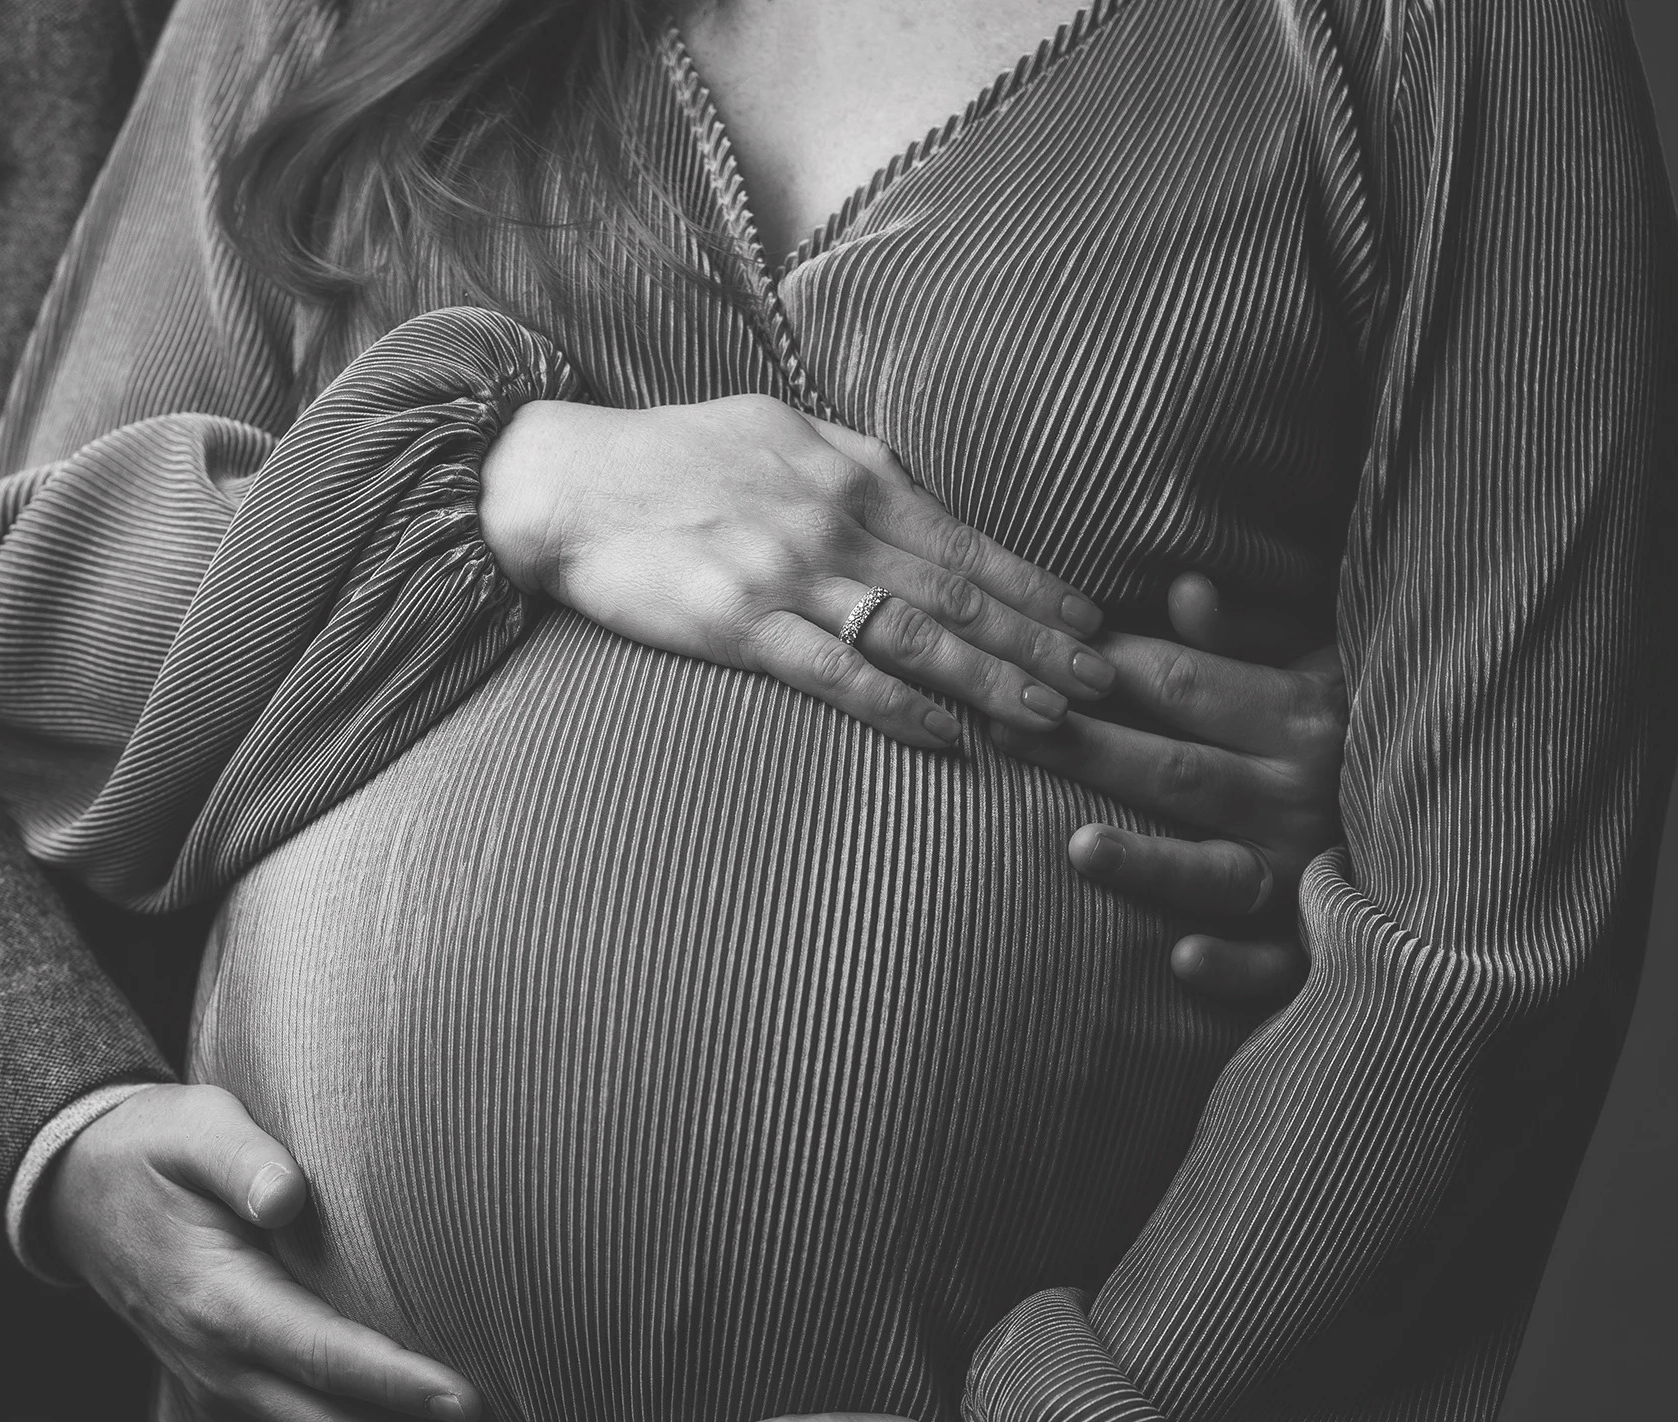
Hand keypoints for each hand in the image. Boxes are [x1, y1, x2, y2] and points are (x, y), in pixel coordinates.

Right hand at [46, 1083, 516, 1421]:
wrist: (83, 1198)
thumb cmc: (159, 1152)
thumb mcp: (193, 1128)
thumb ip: (241, 1158)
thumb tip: (286, 1195)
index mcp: (218, 1301)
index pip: (320, 1355)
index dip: (396, 1385)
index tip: (470, 1401)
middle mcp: (220, 1371)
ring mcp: (222, 1405)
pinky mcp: (231, 1418)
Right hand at [479, 396, 1111, 750]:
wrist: (566, 484)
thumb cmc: (667, 456)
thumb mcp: (775, 429)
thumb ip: (848, 462)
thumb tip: (908, 486)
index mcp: (852, 473)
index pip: (969, 541)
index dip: (1040, 586)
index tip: (1095, 622)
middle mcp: (836, 522)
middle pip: (963, 594)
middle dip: (1045, 641)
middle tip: (1111, 681)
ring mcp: (790, 575)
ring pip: (918, 636)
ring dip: (994, 681)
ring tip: (1055, 717)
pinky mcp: (740, 624)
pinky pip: (838, 674)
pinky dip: (899, 706)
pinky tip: (947, 736)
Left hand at [996, 573, 1346, 1008]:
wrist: (1471, 811)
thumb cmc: (1367, 728)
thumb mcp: (1324, 665)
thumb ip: (1247, 638)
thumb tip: (1183, 588)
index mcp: (1304, 714)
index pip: (1184, 686)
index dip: (1106, 669)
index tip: (1031, 656)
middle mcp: (1305, 793)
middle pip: (1178, 771)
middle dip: (1086, 749)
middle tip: (999, 731)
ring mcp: (1312, 872)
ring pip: (1218, 869)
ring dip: (1150, 862)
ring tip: (1077, 847)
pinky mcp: (1324, 945)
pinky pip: (1277, 965)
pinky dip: (1234, 966)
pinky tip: (1180, 961)